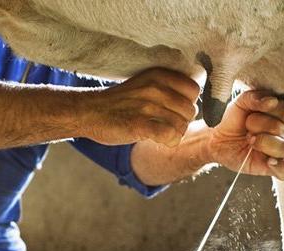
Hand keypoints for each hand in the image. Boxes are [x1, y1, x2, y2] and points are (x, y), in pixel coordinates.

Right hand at [76, 68, 200, 146]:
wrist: (89, 111)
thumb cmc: (120, 102)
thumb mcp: (145, 84)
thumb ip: (168, 88)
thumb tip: (194, 102)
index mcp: (159, 75)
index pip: (194, 90)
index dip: (187, 104)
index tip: (174, 111)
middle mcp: (155, 87)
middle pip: (190, 110)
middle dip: (181, 122)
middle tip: (165, 125)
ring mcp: (147, 106)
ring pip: (182, 125)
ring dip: (174, 134)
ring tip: (160, 133)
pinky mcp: (139, 124)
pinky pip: (170, 136)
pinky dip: (168, 142)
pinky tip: (157, 140)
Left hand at [207, 90, 283, 179]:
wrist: (218, 139)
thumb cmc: (234, 120)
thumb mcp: (240, 102)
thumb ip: (255, 97)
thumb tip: (272, 101)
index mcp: (282, 114)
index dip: (271, 111)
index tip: (252, 112)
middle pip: (282, 129)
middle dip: (258, 126)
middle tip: (247, 129)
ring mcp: (280, 150)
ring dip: (264, 143)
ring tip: (250, 141)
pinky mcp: (273, 167)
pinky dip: (280, 167)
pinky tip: (269, 161)